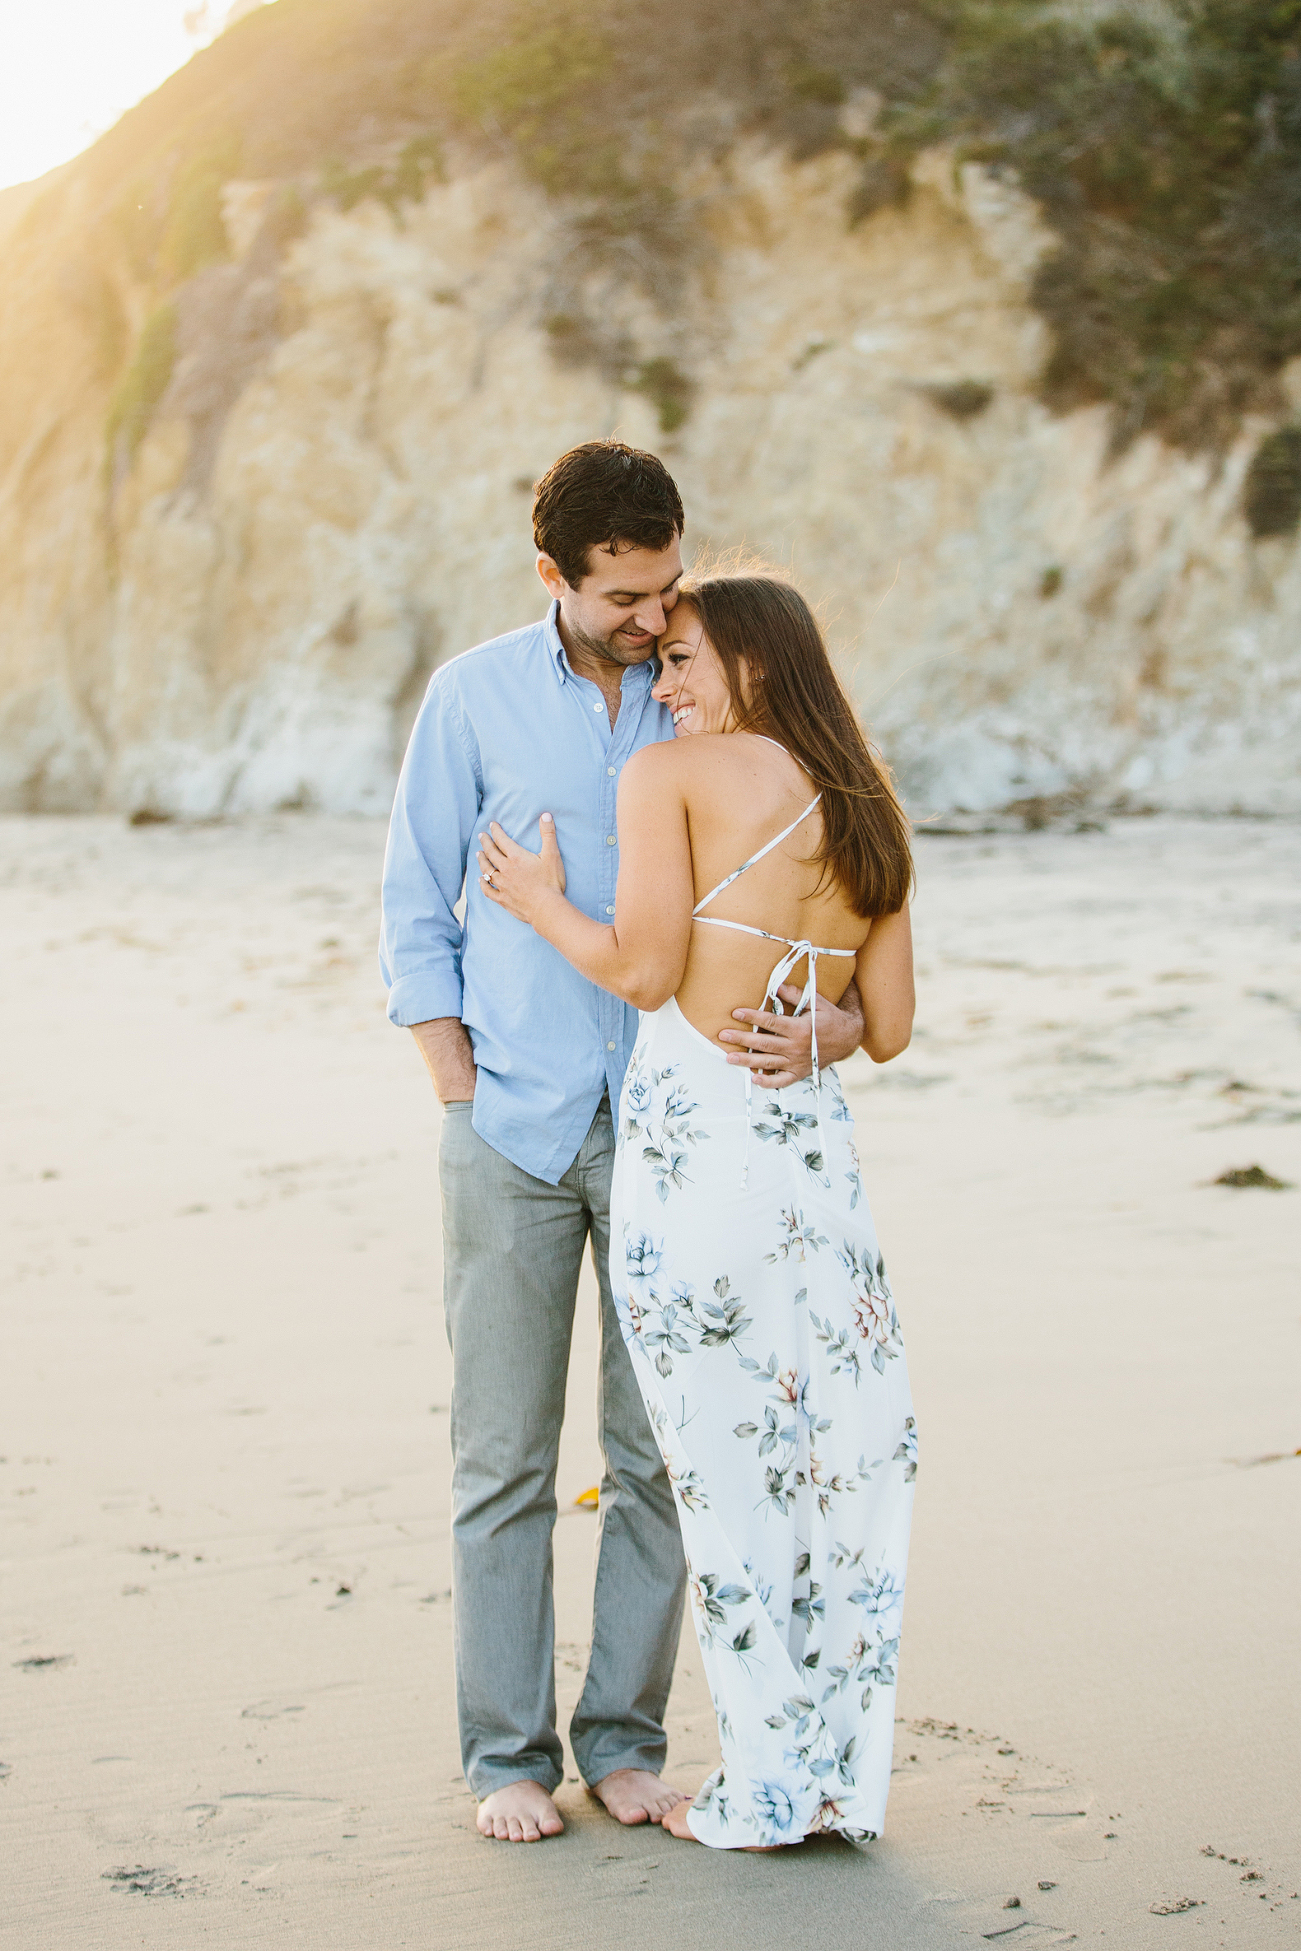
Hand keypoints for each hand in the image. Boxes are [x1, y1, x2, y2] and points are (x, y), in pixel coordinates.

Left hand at [477, 815, 566, 924]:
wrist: (546, 908)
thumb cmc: (551, 882)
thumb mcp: (552, 855)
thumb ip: (548, 834)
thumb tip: (546, 815)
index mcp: (516, 857)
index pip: (502, 840)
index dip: (496, 831)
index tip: (492, 825)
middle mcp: (506, 869)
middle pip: (491, 853)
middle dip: (485, 842)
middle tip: (481, 836)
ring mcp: (502, 885)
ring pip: (487, 870)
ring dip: (482, 861)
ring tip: (478, 854)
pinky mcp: (502, 899)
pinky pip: (488, 890)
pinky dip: (483, 884)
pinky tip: (480, 880)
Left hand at [719, 982, 860, 1086]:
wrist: (848, 1038)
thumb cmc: (830, 1017)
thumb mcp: (817, 1002)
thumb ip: (796, 994)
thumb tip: (777, 985)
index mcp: (799, 1028)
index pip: (771, 1022)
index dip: (752, 1017)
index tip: (736, 1013)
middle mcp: (796, 1047)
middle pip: (764, 1043)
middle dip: (742, 1039)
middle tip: (723, 1035)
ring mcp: (796, 1062)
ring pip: (768, 1063)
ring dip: (747, 1061)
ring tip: (729, 1058)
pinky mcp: (799, 1073)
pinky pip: (782, 1081)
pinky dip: (768, 1083)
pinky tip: (753, 1080)